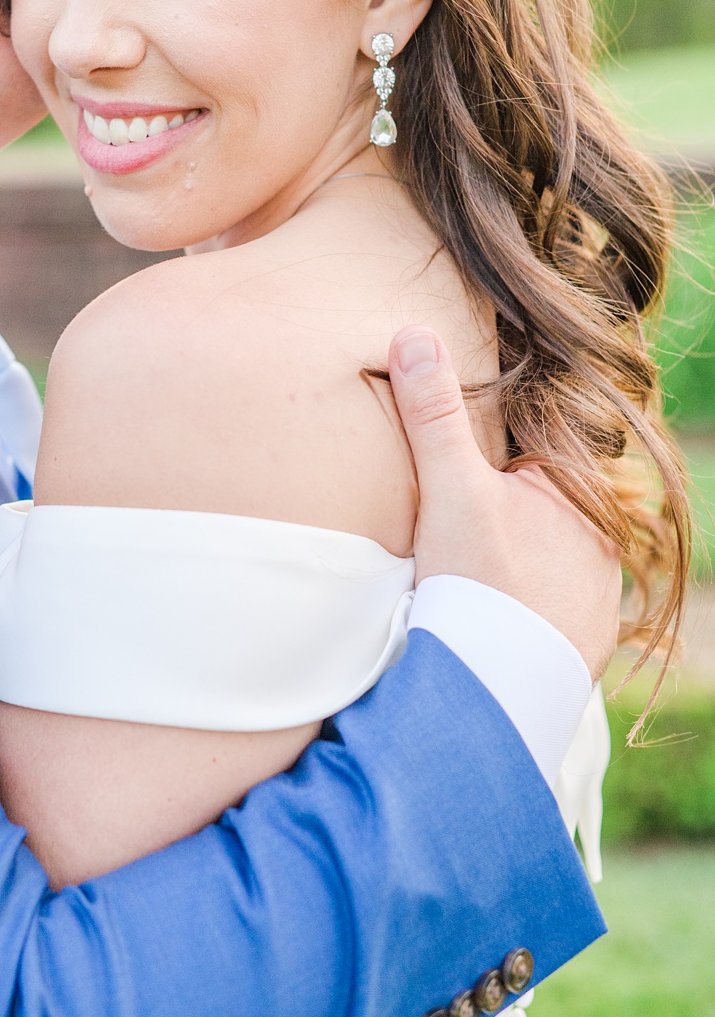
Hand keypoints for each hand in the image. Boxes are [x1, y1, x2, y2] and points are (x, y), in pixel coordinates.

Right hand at [389, 325, 619, 676]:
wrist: (504, 682)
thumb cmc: (481, 578)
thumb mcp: (449, 487)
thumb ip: (434, 414)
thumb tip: (415, 334)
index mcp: (577, 488)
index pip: (533, 449)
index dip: (494, 454)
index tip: (461, 471)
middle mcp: (602, 535)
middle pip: (539, 503)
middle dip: (504, 506)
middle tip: (454, 526)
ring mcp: (599, 589)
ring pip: (547, 554)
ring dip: (516, 558)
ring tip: (467, 571)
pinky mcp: (585, 635)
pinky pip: (550, 602)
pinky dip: (522, 601)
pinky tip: (487, 609)